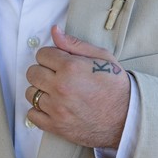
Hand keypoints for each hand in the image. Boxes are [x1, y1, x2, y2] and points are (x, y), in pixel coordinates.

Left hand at [25, 26, 129, 148]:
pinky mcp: (56, 126)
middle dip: (43, 71)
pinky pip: (32, 114)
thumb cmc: (116, 87)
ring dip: (41, 91)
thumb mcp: (102, 57)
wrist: (127, 118)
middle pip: (32, 72)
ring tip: (56, 92)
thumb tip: (54, 31)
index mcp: (71, 68)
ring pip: (30, 93)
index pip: (42, 54)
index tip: (59, 62)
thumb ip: (74, 44)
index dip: (51, 56)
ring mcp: (56, 108)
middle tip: (57, 76)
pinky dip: (39, 110)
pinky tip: (53, 106)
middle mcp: (60, 87)